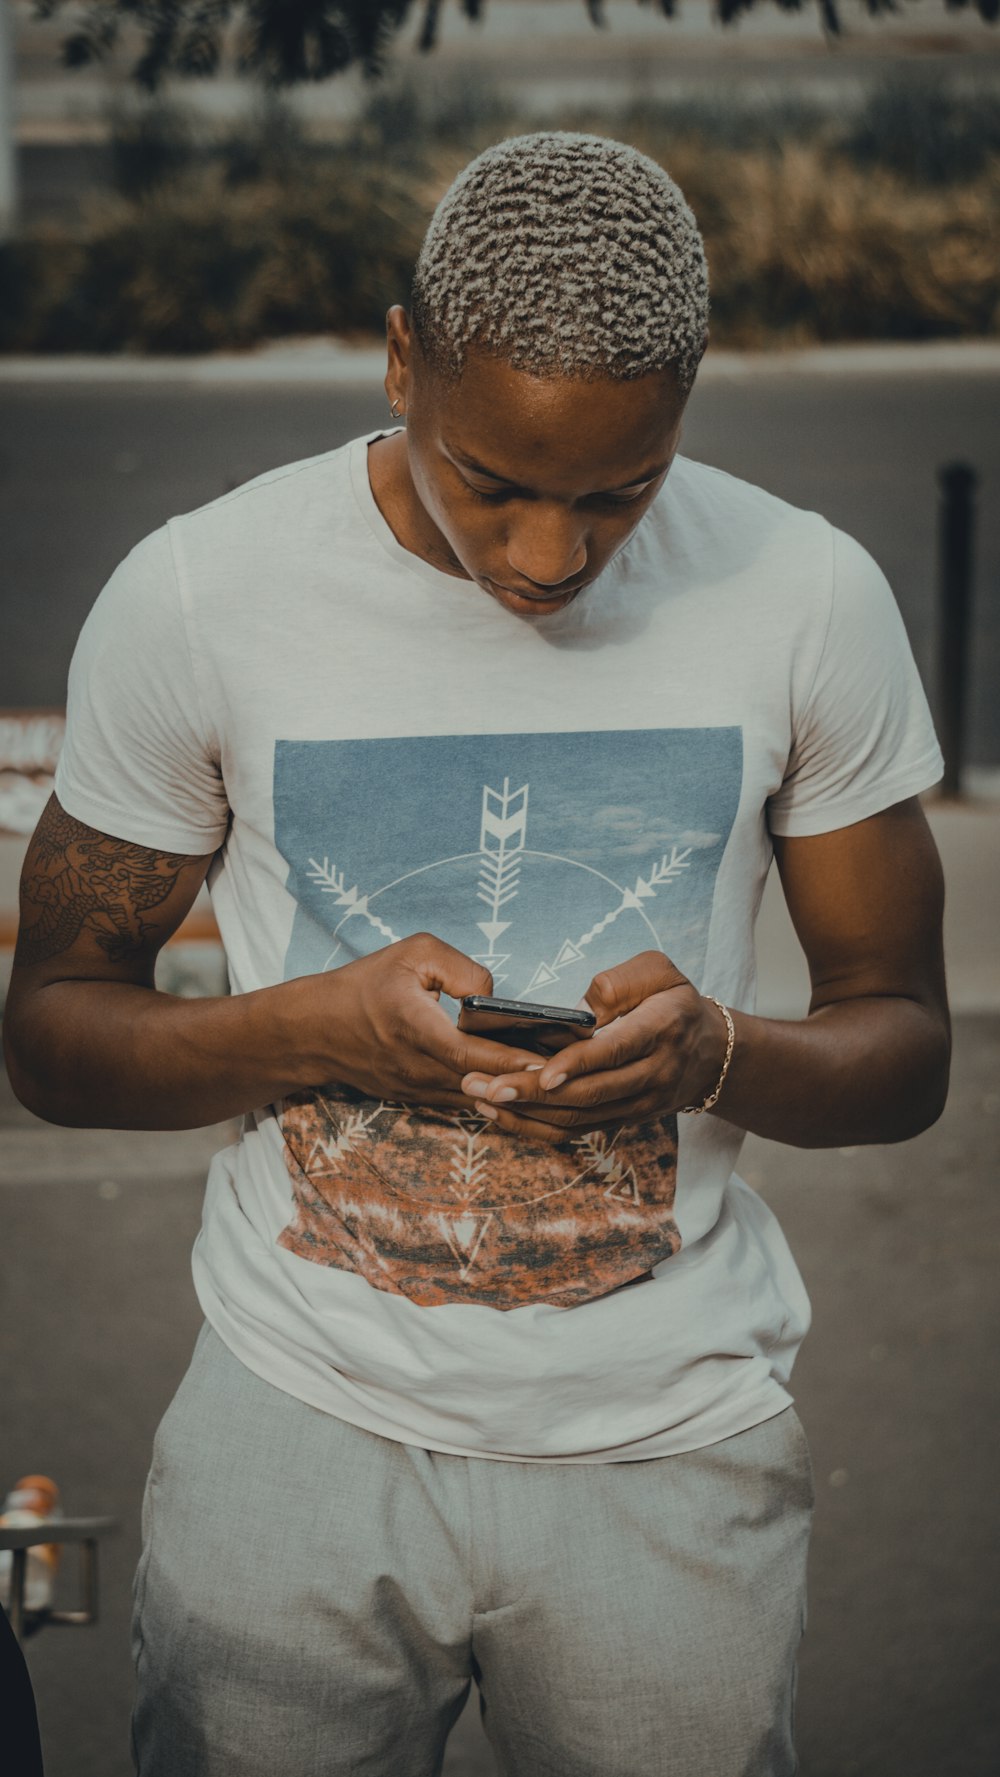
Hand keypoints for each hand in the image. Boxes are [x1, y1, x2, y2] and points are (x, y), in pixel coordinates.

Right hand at [298, 933, 542, 1112]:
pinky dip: (496, 1093)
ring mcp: (419, 1091)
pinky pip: (466, 1101)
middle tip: (576, 1069)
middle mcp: (420, 1069)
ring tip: (561, 1076)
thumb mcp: (413, 954)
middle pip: (488, 1084)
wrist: (314, 1031)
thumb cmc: (364, 984)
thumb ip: (462, 969)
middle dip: (531, 1079)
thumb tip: (495, 996)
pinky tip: (526, 1082)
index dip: (518, 1060)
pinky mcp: (419, 1099)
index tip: (557, 1059)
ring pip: (480, 1099)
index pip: (477, 1055)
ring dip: (517, 1090)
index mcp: (417, 1030)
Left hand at [459, 951, 729, 1144]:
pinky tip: (502, 1114)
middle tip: (484, 1084)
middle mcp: (652, 1073)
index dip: (579, 1064)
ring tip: (480, 1097)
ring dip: (527, 1114)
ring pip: (579, 1119)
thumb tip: (578, 1012)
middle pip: (589, 1093)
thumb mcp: (659, 970)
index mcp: (660, 1029)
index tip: (542, 1073)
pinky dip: (538, 1126)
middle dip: (532, 1093)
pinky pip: (578, 1131)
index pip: (616, 1052)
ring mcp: (639, 1103)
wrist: (711, 1052)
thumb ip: (620, 981)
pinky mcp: (624, 1119)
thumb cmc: (674, 999)